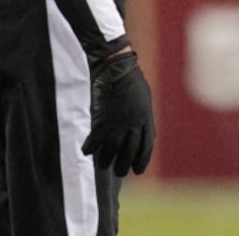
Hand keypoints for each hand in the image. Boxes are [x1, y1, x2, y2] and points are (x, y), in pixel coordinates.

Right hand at [81, 51, 155, 175]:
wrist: (118, 67)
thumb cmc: (133, 81)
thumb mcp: (145, 100)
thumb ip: (146, 119)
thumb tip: (152, 136)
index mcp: (146, 118)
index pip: (146, 147)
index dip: (142, 160)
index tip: (137, 170)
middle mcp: (133, 124)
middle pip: (129, 152)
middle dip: (123, 165)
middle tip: (119, 172)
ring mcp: (118, 122)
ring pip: (111, 150)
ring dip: (106, 160)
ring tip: (102, 164)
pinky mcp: (102, 118)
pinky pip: (95, 139)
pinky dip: (90, 147)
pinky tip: (86, 151)